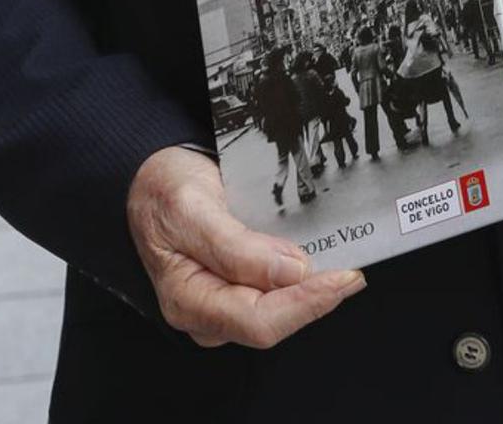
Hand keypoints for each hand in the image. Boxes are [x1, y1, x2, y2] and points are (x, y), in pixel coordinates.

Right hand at [127, 146, 364, 347]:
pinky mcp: (234, 289)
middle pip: (272, 322)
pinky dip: (301, 282)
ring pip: (277, 313)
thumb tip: (291, 271)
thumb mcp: (192, 206)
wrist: (148, 178)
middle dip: (316, 299)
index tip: (342, 279)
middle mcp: (206, 311)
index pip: (258, 320)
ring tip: (345, 267)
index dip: (305, 303)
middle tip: (354, 273)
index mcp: (188, 298)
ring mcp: (220, 304)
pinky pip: (273, 295)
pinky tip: (321, 265)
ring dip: (313, 293)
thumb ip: (236, 245)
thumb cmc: (162, 191)